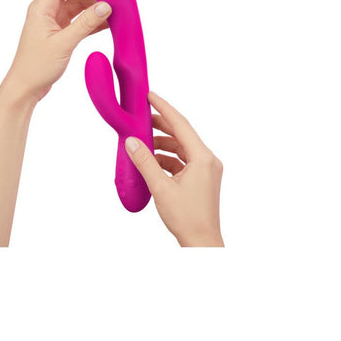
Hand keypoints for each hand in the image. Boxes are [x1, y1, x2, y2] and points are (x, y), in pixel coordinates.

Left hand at [5, 0, 111, 102]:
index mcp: (42, 6)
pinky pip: (79, 18)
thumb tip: (105, 6)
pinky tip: (107, 19)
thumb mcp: (63, 44)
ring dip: (94, 0)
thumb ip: (85, 24)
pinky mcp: (59, 32)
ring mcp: (53, 21)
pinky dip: (92, 17)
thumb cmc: (36, 66)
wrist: (26, 87)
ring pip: (77, 2)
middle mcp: (47, 9)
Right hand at [125, 91, 223, 246]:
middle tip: (142, 117)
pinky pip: (183, 161)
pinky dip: (167, 159)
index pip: (181, 124)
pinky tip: (152, 162)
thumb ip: (145, 162)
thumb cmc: (187, 219)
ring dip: (162, 144)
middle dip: (161, 125)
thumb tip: (132, 142)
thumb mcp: (161, 188)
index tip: (151, 96)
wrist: (202, 243)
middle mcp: (208, 160)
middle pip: (182, 134)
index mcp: (203, 158)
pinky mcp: (202, 179)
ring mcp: (206, 170)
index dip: (164, 108)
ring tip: (143, 143)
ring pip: (181, 148)